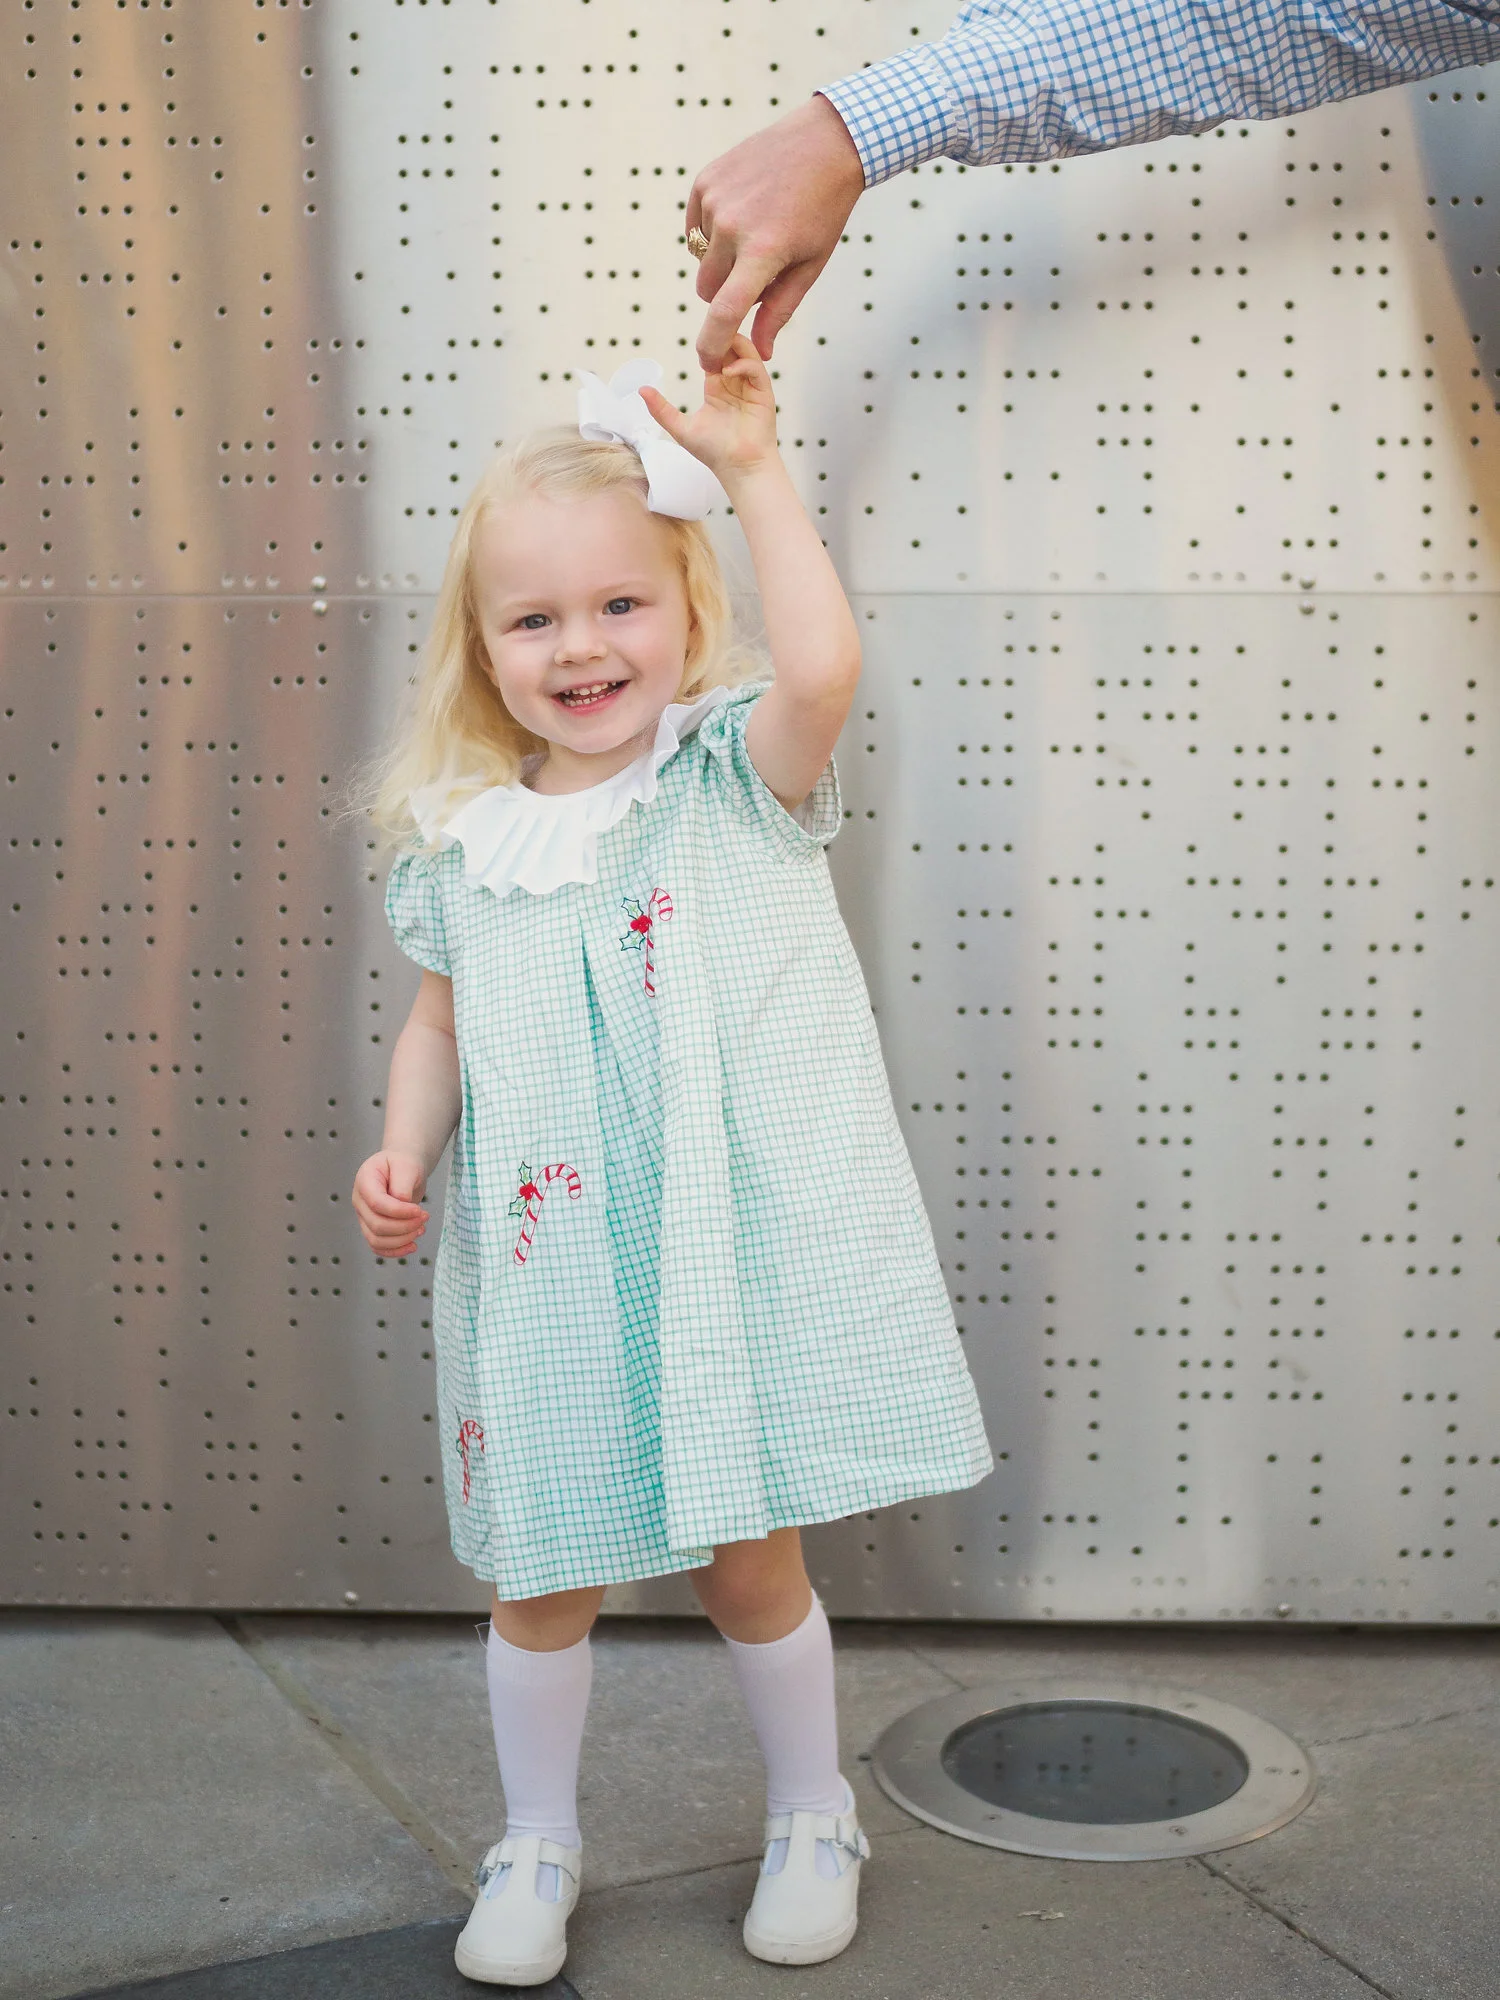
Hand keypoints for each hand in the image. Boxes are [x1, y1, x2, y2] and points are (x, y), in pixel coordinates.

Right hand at [352, 1150, 428, 1259]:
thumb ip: (402, 1185)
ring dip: (402, 1239)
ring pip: (376, 1240)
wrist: (402, 1168)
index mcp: (365, 1181)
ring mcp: (363, 1216)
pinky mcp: (371, 1228)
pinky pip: (378, 1247)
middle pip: (377, 1225)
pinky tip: (412, 1245)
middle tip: (424, 1217)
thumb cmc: (403, 1164)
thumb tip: (402, 1205)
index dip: (399, 1212)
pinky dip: (395, 1251)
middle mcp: (360, 1201)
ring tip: (421, 1229)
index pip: (377, 1203)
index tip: (419, 1211)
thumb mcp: (406, 1166)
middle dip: (404, 1226)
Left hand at [640, 335, 779, 485]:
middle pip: (732, 348)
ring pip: (746, 353)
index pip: (714, 355)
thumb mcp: (681, 428)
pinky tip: (728, 371)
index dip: (707, 344)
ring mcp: (751, 387)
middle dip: (722, 337)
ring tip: (719, 348)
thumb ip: (661, 410)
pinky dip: (744, 364)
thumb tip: (641, 390)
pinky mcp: (763, 394)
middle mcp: (735, 384)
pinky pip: (756, 369)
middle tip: (710, 332)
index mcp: (717, 388)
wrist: (738, 468)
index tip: (697, 340)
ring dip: (734, 346)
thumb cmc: (714, 453)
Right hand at [687, 94, 865, 370]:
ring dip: (722, 259)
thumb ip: (780, 310)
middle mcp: (731, 226)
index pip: (725, 312)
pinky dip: (714, 232)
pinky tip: (744, 212)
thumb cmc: (823, 208)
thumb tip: (761, 351)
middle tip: (760, 271)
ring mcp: (714, 200)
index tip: (708, 363)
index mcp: (763, 251)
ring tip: (758, 230)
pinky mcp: (704, 181)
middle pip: (708, 290)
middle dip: (727, 293)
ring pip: (701, 260)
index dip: (712, 344)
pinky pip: (695, 228)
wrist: (823, 141)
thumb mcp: (810, 264)